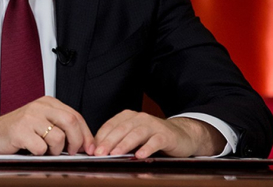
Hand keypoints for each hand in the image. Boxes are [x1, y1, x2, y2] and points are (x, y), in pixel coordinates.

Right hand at [0, 96, 93, 155]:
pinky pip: (41, 147)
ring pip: (58, 137)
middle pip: (71, 122)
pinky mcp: (20, 130)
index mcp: (48, 103)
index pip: (76, 115)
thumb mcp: (41, 124)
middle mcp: (39, 106)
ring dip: (55, 150)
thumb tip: (85, 143)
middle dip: (76, 142)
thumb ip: (61, 127)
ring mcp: (29, 117)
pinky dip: (39, 154)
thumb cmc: (18, 132)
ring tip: (44, 150)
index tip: (89, 148)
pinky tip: (30, 150)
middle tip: (71, 153)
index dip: (86, 134)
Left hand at [93, 110, 225, 157]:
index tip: (92, 150)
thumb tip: (97, 151)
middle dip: (109, 141)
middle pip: (121, 129)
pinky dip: (147, 148)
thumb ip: (117, 141)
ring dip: (125, 144)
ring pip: (136, 133)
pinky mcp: (165, 135)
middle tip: (100, 153)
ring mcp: (153, 125)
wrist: (181, 135)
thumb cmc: (152, 137)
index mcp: (128, 117)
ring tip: (115, 154)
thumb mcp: (133, 137)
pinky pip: (155, 141)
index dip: (100, 138)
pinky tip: (140, 156)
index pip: (110, 126)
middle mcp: (139, 118)